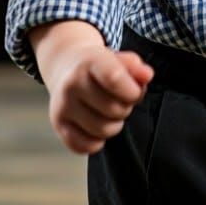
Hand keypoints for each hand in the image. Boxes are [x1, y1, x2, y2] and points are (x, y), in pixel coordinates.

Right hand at [30, 21, 153, 154]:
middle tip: (122, 100)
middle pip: (113, 109)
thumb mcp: (117, 58)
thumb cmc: (100, 65)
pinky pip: (86, 146)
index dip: (132, 91)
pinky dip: (97, 142)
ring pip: (102, 130)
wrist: (66, 66)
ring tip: (111, 112)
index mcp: (90, 61)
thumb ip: (136, 67)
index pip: (114, 78)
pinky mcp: (58, 125)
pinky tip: (97, 126)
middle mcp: (72, 83)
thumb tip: (147, 76)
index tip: (135, 92)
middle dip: (126, 108)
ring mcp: (62, 106)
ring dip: (115, 125)